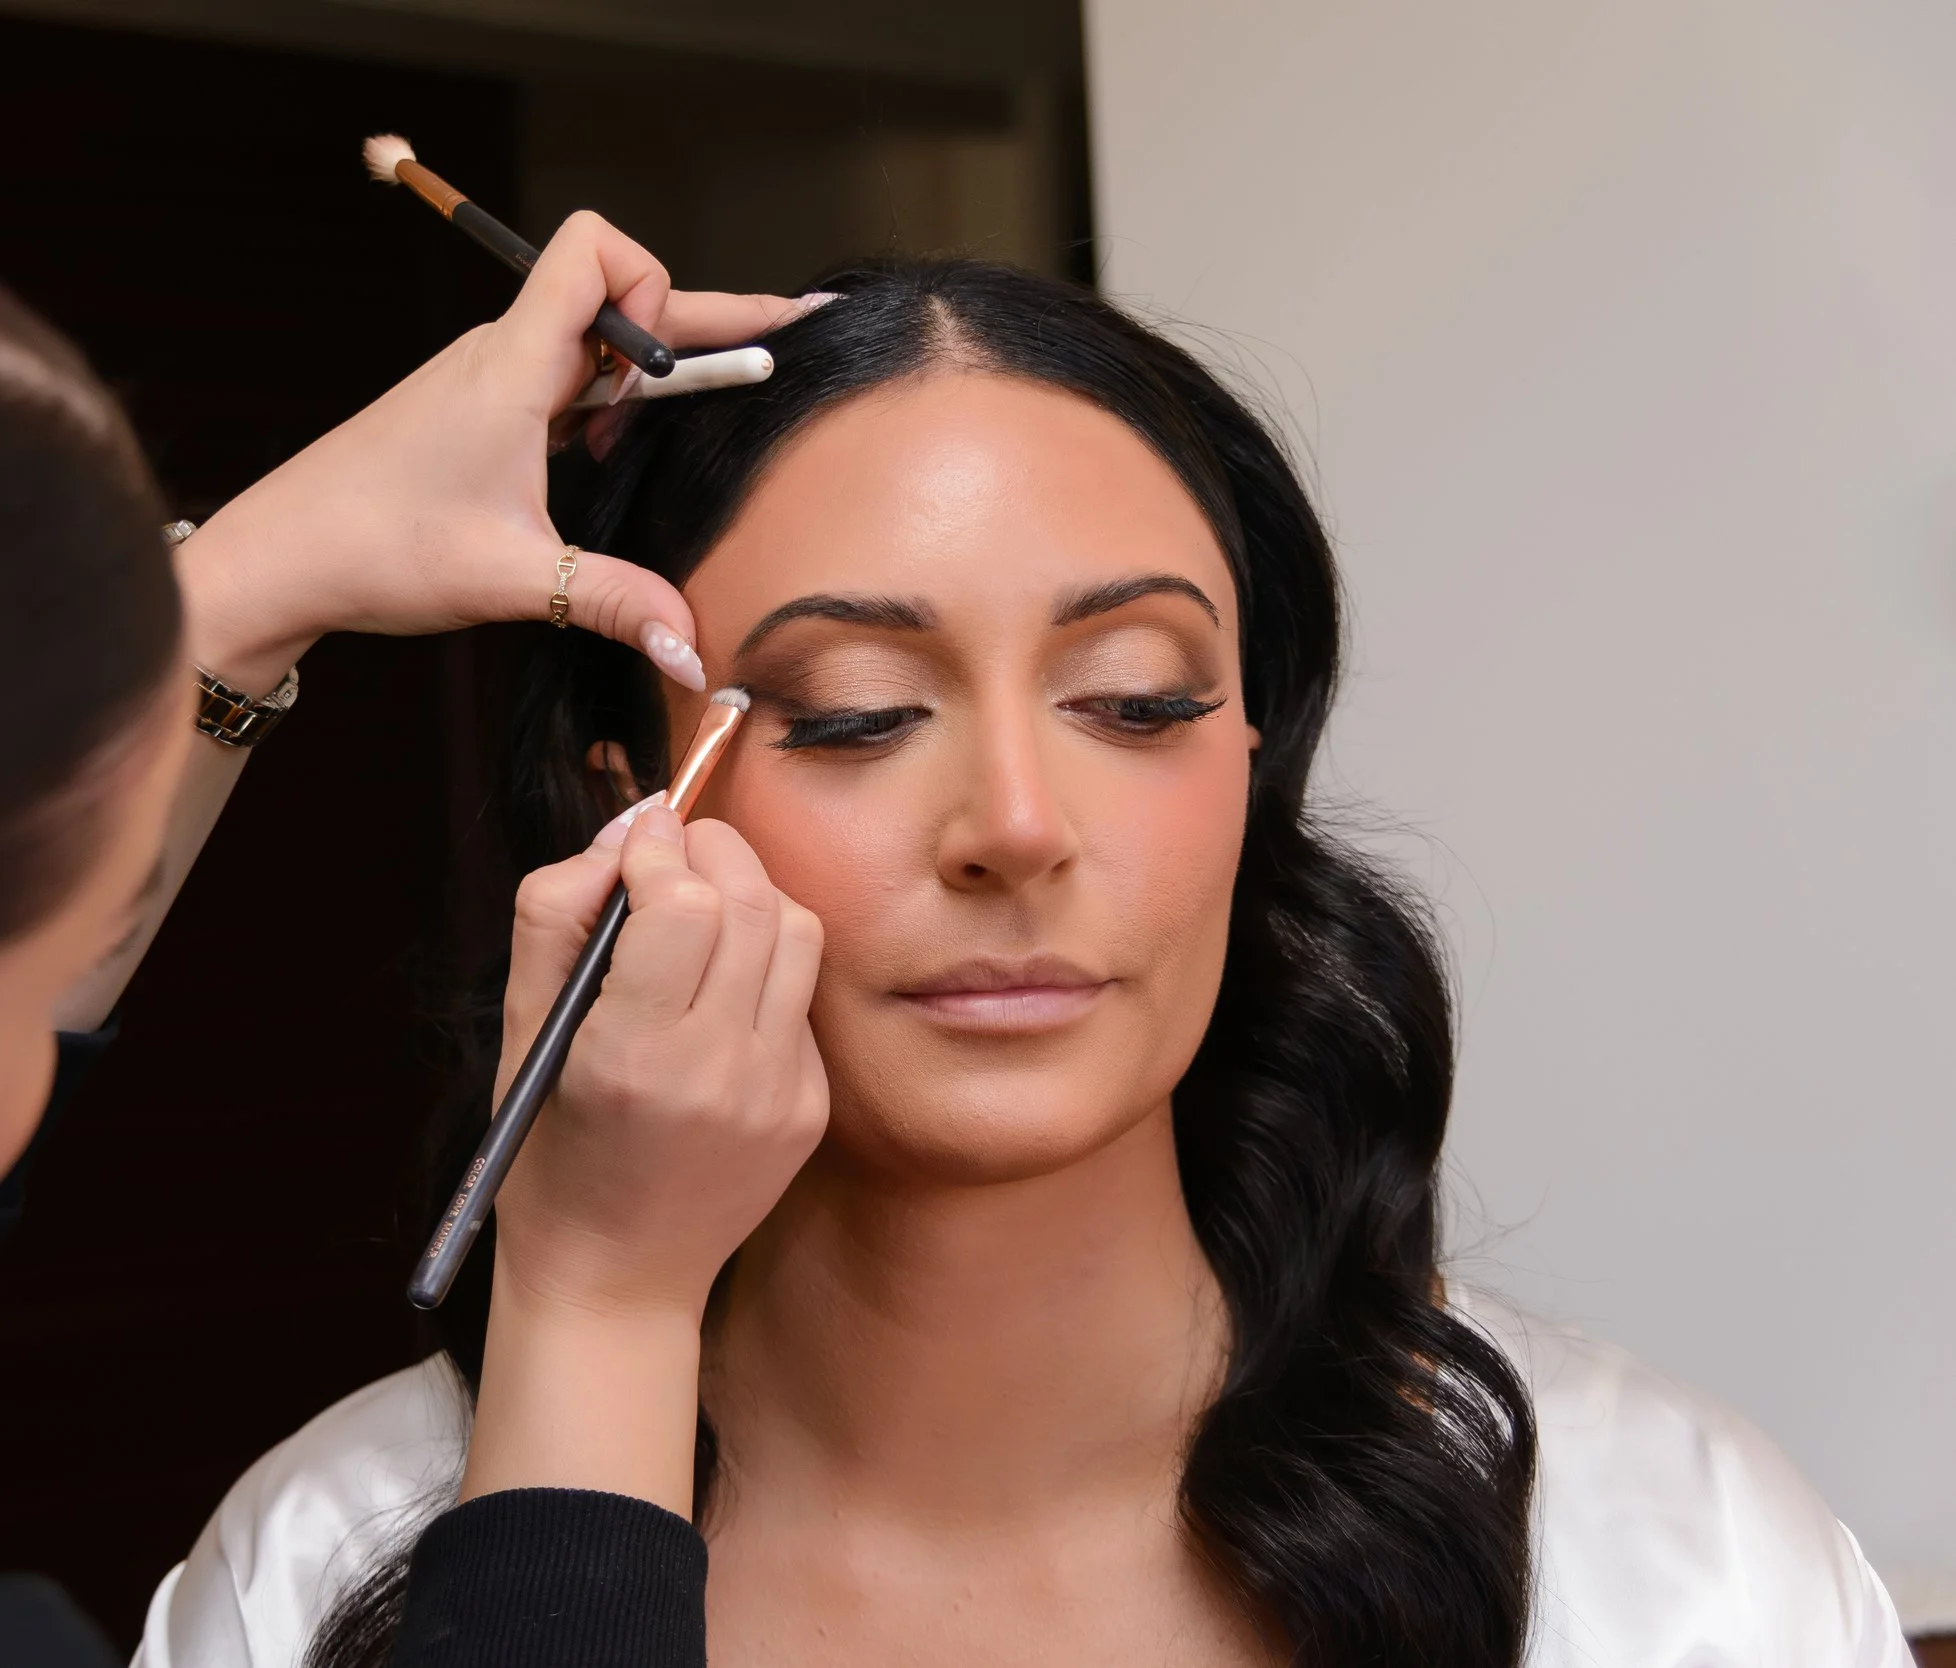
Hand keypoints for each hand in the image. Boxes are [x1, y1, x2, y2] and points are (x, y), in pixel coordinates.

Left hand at [175, 211, 815, 692]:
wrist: (279, 555)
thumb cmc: (376, 548)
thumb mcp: (514, 578)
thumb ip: (613, 602)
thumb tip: (691, 646)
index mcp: (512, 366)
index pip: (595, 251)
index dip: (659, 283)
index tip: (691, 362)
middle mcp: (503, 354)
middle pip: (621, 297)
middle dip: (705, 322)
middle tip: (788, 337)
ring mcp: (490, 378)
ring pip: (595, 338)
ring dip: (649, 366)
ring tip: (687, 420)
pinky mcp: (479, 407)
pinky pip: (565, 374)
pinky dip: (608, 395)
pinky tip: (610, 448)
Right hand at [492, 796, 827, 1321]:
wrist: (616, 1278)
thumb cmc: (547, 1152)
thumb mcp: (520, 1031)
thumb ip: (555, 915)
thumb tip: (625, 831)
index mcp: (633, 1058)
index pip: (684, 906)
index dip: (659, 852)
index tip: (637, 847)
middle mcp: (718, 1074)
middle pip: (754, 903)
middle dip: (713, 852)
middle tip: (674, 853)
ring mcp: (778, 1094)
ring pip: (799, 934)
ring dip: (752, 896)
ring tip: (702, 908)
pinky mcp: (810, 1107)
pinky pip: (803, 995)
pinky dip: (765, 965)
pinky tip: (720, 988)